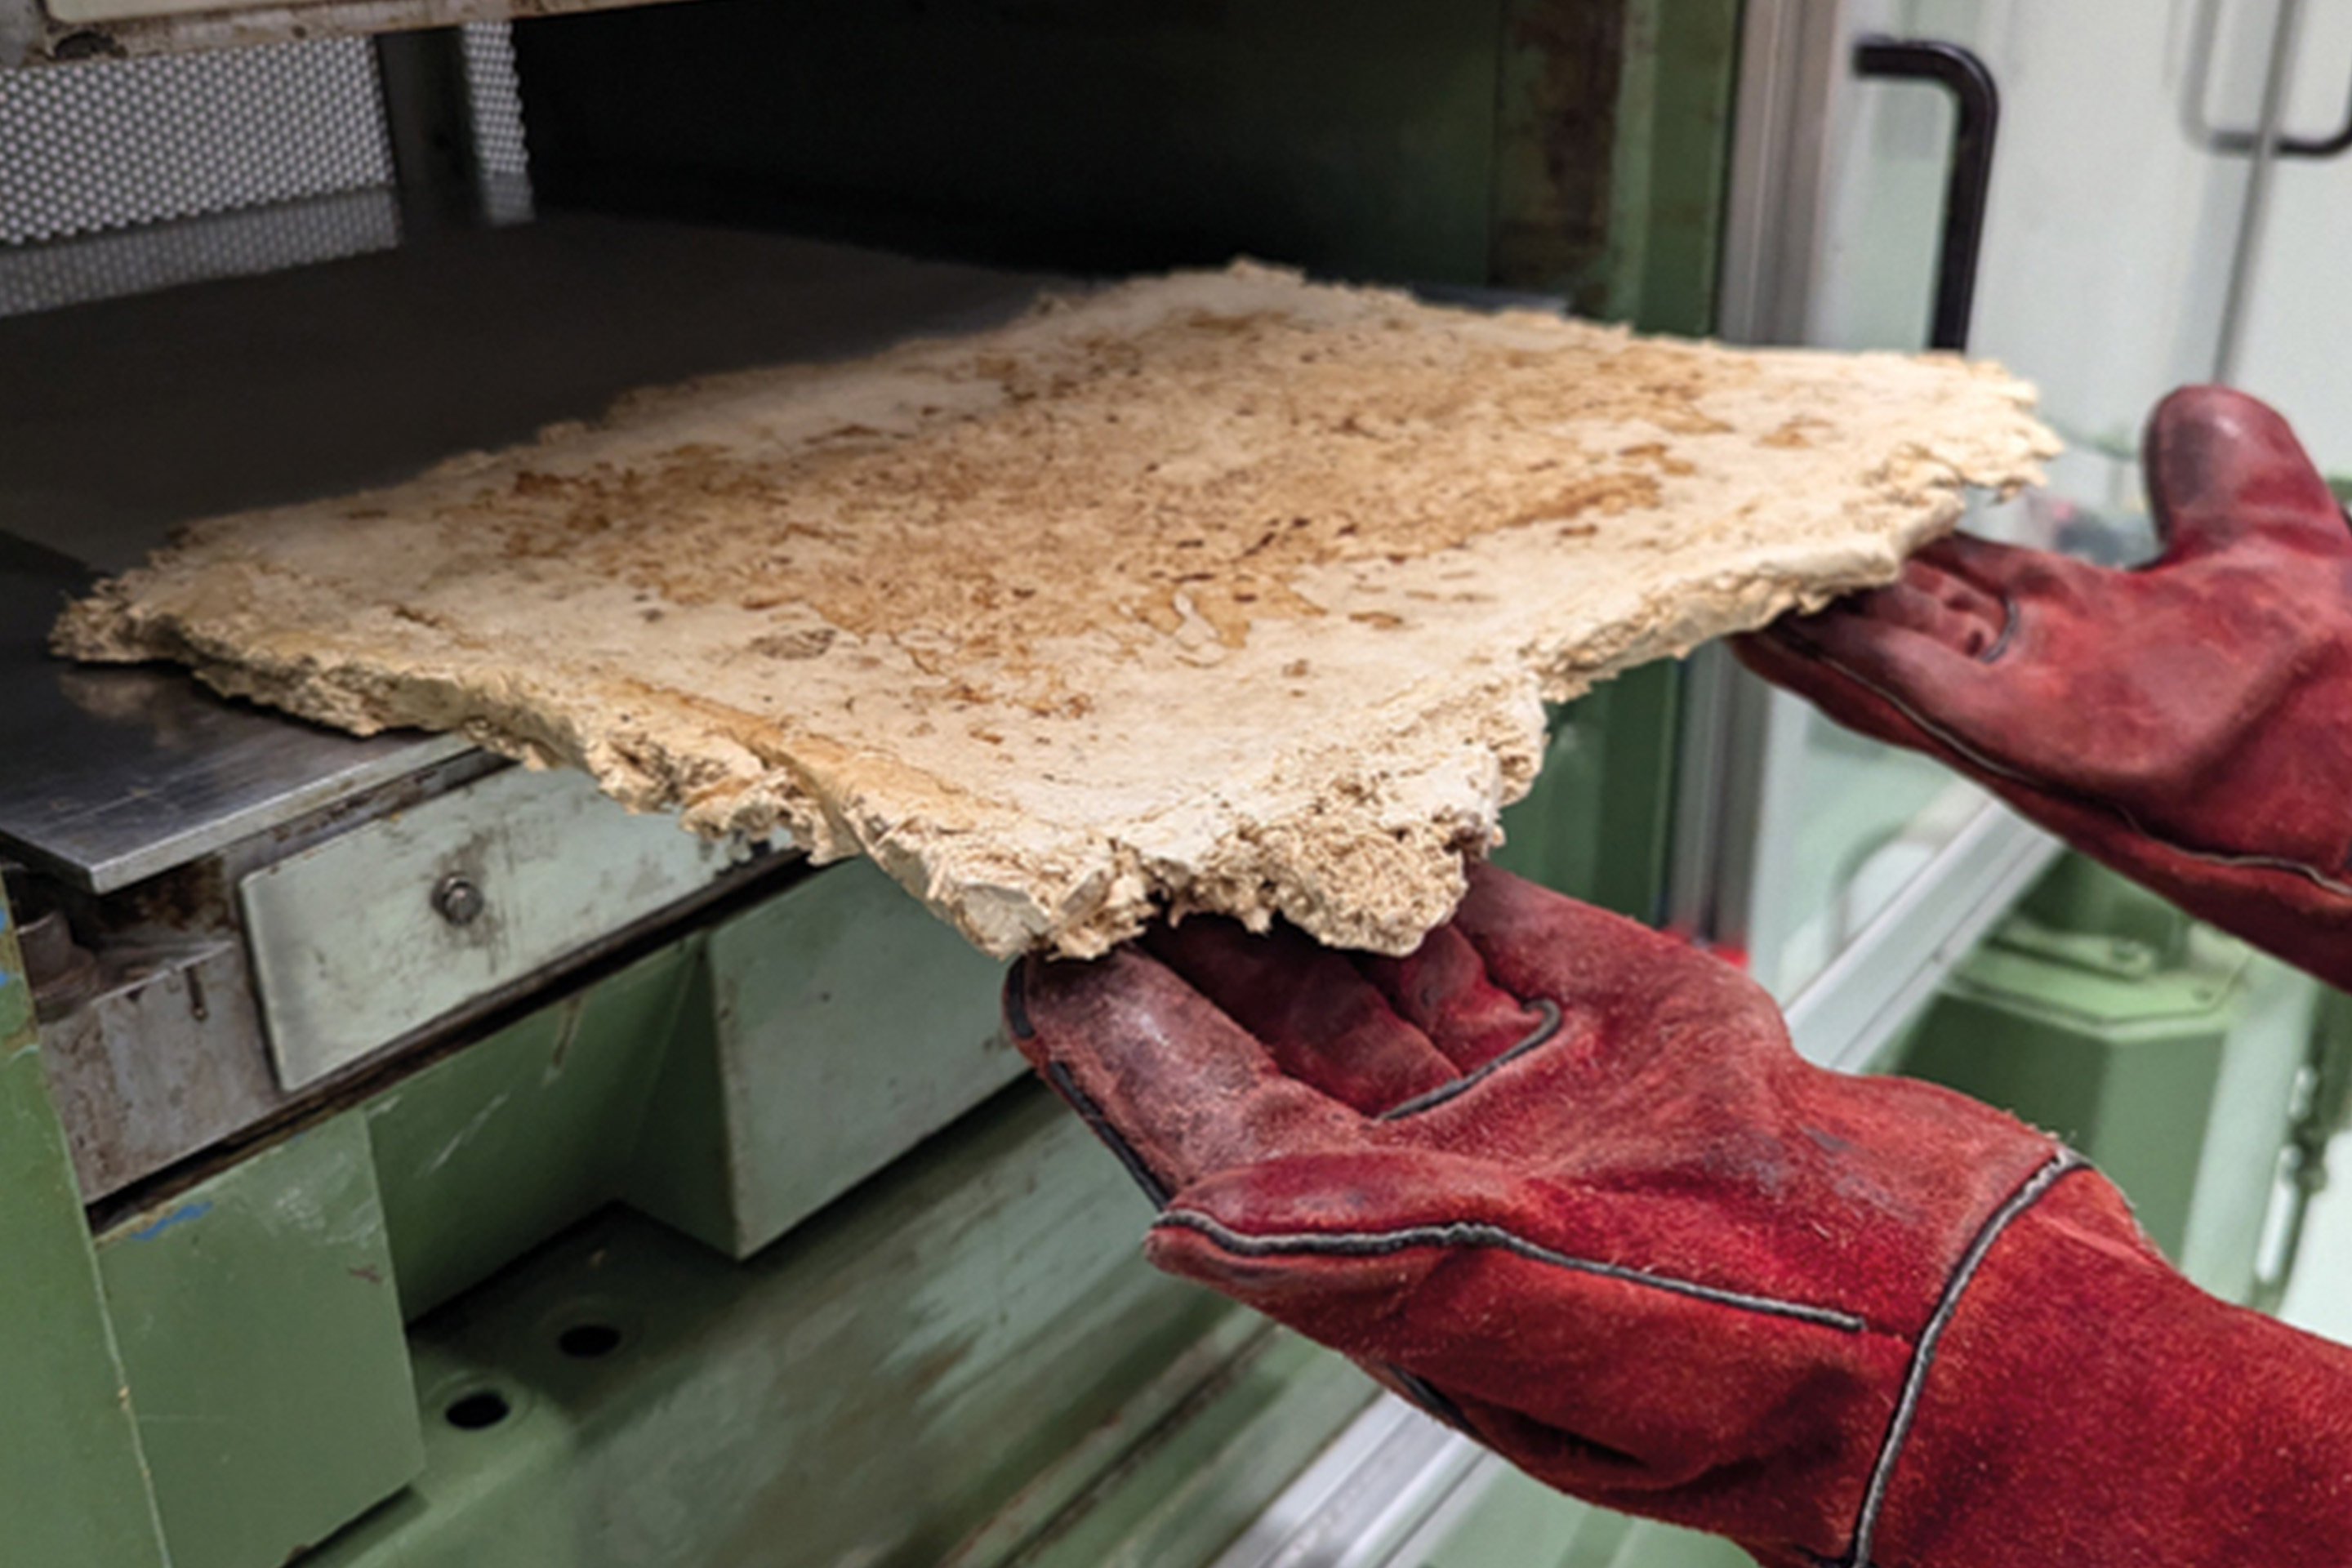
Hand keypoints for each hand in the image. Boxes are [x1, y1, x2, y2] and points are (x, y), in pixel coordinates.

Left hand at [1004, 864, 2123, 1564]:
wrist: (1977, 1339)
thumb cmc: (1768, 1371)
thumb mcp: (1540, 1312)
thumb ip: (1357, 1254)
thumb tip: (1186, 1224)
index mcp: (1391, 1249)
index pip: (1204, 1122)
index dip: (1113, 1037)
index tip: (1040, 950)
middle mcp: (1446, 1172)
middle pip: (1272, 1036)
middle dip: (1191, 941)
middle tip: (1115, 842)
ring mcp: (1540, 1101)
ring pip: (1382, 975)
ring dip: (1301, 894)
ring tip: (1220, 812)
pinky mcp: (1635, 1032)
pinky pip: (1508, 935)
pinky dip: (1448, 875)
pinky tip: (1391, 823)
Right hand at [1735, 386, 2351, 989]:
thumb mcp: (2277, 536)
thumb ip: (2219, 472)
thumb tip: (2185, 406)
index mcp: (2086, 635)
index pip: (1954, 586)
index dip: (1885, 550)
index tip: (1825, 515)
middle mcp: (2040, 680)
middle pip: (1893, 622)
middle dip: (1814, 584)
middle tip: (1736, 541)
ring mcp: (2026, 717)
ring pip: (1878, 661)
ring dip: (1798, 625)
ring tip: (1718, 583)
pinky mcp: (2025, 740)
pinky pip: (1905, 693)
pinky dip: (1831, 659)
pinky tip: (1771, 626)